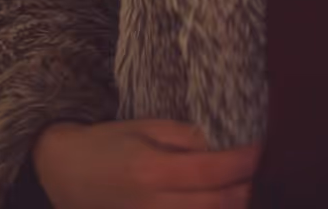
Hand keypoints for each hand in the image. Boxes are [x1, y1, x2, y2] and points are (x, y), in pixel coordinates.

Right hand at [31, 118, 262, 207]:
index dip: (242, 161)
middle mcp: (152, 204)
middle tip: (258, 169)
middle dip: (244, 188)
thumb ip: (183, 137)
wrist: (67, 173)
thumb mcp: (144, 127)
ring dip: (230, 207)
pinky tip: (218, 203)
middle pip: (215, 205)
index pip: (211, 169)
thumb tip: (221, 144)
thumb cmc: (108, 143)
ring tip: (243, 188)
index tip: (260, 147)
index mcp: (151, 169)